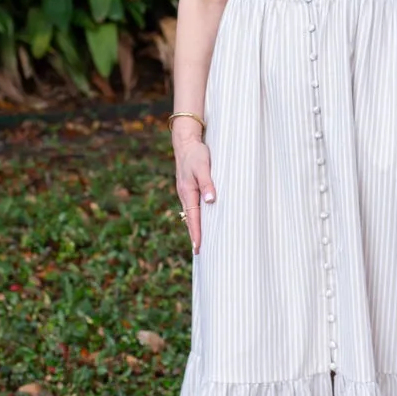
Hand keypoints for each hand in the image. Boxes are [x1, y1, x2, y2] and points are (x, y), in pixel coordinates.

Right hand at [173, 124, 214, 253]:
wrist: (186, 142)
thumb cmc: (196, 154)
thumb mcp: (203, 166)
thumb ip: (207, 184)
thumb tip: (211, 201)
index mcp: (187, 191)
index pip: (193, 217)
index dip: (196, 233)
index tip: (198, 248)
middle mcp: (185, 194)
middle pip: (190, 220)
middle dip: (194, 235)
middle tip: (199, 253)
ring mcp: (185, 192)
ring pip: (191, 214)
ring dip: (195, 227)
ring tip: (201, 243)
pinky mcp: (188, 189)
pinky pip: (192, 207)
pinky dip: (196, 218)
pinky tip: (201, 222)